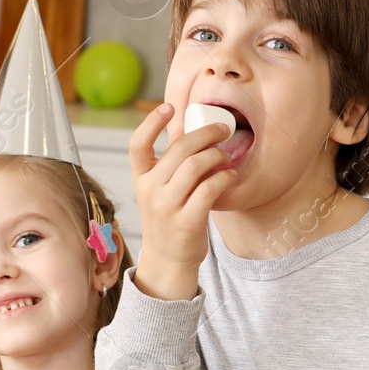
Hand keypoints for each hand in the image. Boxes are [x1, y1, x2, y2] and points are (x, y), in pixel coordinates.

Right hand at [129, 103, 236, 300]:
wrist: (167, 262)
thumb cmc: (168, 221)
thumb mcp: (159, 192)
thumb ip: (170, 166)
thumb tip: (194, 133)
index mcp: (140, 179)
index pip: (137, 144)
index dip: (151, 122)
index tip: (170, 108)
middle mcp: (150, 190)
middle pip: (178, 149)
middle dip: (205, 133)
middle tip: (222, 130)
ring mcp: (167, 207)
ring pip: (196, 165)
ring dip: (217, 155)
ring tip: (227, 157)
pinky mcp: (187, 221)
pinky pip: (210, 188)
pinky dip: (224, 176)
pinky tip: (231, 175)